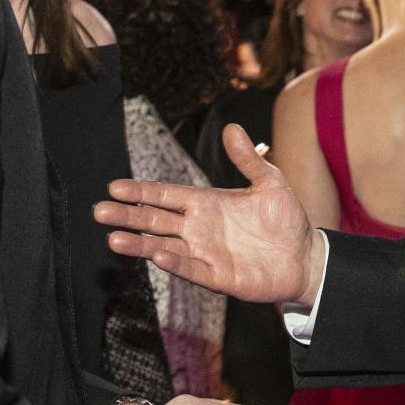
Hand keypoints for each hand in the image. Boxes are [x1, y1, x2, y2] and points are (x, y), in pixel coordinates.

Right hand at [94, 126, 322, 305]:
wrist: (306, 257)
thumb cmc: (286, 220)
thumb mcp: (270, 183)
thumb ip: (249, 159)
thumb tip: (232, 128)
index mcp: (206, 203)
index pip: (165, 195)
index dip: (140, 191)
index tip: (114, 187)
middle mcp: (199, 228)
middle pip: (155, 220)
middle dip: (128, 216)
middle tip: (98, 211)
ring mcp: (206, 253)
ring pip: (164, 247)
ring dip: (140, 244)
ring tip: (114, 239)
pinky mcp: (218, 276)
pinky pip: (191, 269)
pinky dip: (175, 263)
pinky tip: (158, 256)